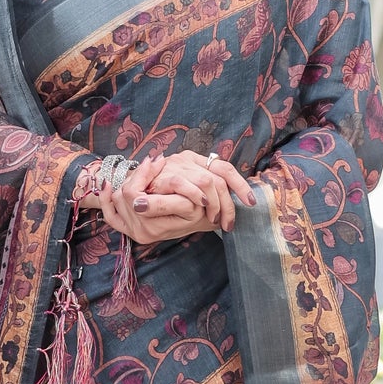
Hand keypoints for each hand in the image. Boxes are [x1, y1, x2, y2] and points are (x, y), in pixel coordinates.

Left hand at [93, 155, 212, 245]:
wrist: (201, 221)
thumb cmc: (198, 210)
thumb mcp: (188, 203)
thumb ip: (167, 196)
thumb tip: (139, 196)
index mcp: (153, 226)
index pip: (132, 195)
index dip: (143, 174)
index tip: (156, 161)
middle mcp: (140, 232)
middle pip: (122, 195)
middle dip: (136, 176)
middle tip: (152, 164)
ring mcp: (133, 232)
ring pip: (116, 198)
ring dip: (128, 182)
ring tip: (145, 174)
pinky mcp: (128, 230)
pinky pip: (110, 214)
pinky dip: (106, 199)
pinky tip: (108, 185)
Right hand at [141, 149, 256, 231]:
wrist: (131, 195)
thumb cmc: (162, 200)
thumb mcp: (188, 202)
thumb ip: (205, 204)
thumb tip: (228, 217)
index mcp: (197, 162)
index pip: (226, 169)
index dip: (241, 185)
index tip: (251, 203)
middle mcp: (189, 159)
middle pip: (220, 177)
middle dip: (228, 204)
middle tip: (227, 224)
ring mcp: (176, 165)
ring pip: (207, 180)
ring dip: (215, 203)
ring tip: (214, 220)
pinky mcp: (163, 174)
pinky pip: (182, 182)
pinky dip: (195, 195)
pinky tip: (201, 206)